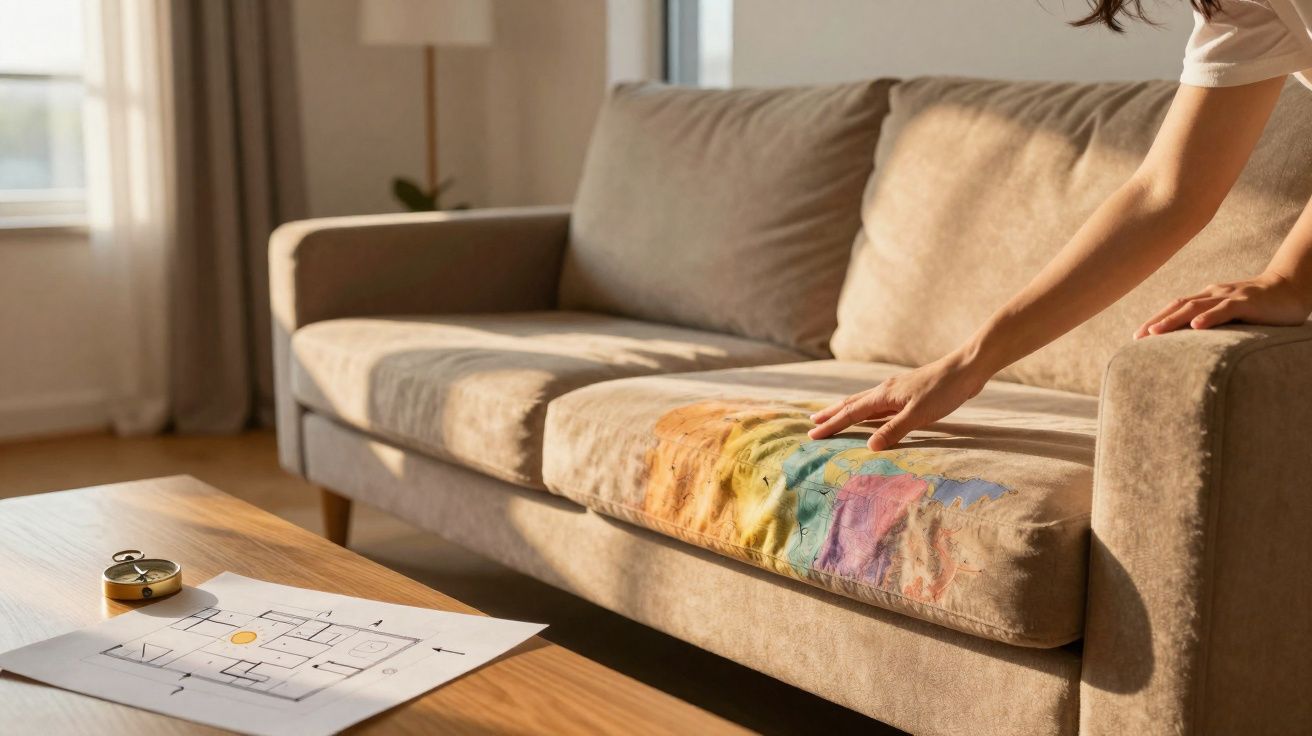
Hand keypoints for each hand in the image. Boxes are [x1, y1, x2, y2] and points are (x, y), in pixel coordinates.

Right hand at [808, 352, 990, 450]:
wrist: (966, 368)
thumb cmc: (944, 391)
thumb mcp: (919, 414)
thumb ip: (894, 430)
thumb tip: (869, 446)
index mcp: (883, 395)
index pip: (850, 413)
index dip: (831, 425)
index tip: (812, 435)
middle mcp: (884, 390)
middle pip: (850, 403)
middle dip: (830, 414)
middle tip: (811, 423)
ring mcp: (895, 389)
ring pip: (862, 401)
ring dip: (844, 409)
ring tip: (832, 414)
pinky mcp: (907, 391)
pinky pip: (876, 402)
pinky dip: (864, 409)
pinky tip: (869, 412)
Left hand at [1134, 270, 1311, 338]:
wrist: (1291, 288)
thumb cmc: (1261, 306)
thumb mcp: (1232, 315)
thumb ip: (1215, 325)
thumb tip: (1193, 345)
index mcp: (1207, 298)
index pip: (1175, 308)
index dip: (1155, 320)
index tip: (1137, 337)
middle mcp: (1213, 294)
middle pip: (1178, 306)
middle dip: (1156, 321)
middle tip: (1137, 338)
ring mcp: (1229, 296)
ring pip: (1195, 306)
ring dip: (1172, 320)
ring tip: (1154, 333)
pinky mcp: (1247, 302)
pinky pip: (1224, 309)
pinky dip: (1208, 317)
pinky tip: (1195, 327)